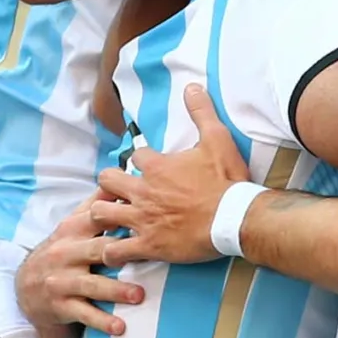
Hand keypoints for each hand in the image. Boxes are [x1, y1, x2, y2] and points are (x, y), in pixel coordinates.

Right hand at [17, 200, 144, 333]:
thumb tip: (120, 174)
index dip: (118, 216)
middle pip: (96, 250)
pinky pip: (84, 314)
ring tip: (139, 295)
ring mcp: (62, 280)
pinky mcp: (61, 305)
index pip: (96, 218)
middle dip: (120, 253)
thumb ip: (97, 203)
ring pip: (91, 285)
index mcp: (72, 230)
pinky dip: (102, 321)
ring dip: (116, 290)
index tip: (145, 215)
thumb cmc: (63, 251)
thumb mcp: (73, 225)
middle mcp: (65, 253)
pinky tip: (120, 327)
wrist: (27, 287)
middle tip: (149, 255)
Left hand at [90, 85, 250, 264]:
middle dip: (110, 183)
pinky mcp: (148, 244)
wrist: (235, 218)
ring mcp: (142, 219)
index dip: (141, 160)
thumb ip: (202, 112)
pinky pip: (117, 249)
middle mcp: (143, 191)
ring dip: (104, 214)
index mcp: (156, 166)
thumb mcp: (218, 139)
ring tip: (112, 217)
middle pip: (107, 180)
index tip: (150, 166)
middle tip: (121, 190)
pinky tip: (115, 250)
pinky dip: (112, 250)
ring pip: (101, 213)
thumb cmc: (227, 181)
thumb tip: (191, 86)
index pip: (135, 155)